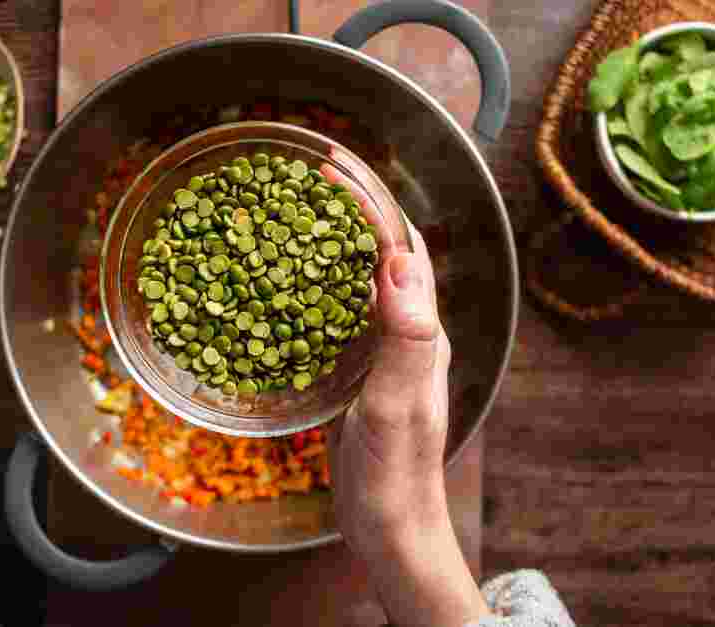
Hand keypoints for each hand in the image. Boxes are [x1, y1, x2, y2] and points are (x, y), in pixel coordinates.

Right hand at [322, 166, 488, 626]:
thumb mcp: (398, 403)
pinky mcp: (360, 370)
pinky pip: (342, 311)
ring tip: (299, 211)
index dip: (369, 203)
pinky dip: (321, 283)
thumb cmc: (395, 473)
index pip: (399, 247)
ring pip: (363, 278)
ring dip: (338, 238)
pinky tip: (292, 282)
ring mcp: (384, 351)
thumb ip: (407, 334)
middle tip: (314, 175)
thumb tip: (402, 258)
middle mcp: (409, 332)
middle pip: (385, 252)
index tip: (332, 169)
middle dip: (354, 207)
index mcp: (422, 331)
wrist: (390, 526)